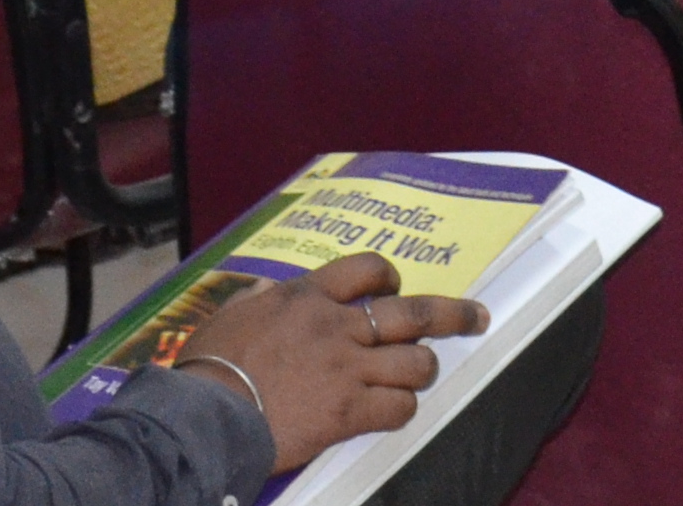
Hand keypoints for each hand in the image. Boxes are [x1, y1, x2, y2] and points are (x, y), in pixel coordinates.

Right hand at [173, 255, 487, 474]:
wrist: (207, 413)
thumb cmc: (210, 367)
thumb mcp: (233, 315)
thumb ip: (259, 302)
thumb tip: (263, 294)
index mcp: (306, 297)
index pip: (365, 269)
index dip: (389, 277)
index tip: (396, 285)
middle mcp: (336, 326)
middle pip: (413, 311)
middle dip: (452, 313)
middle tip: (475, 316)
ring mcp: (347, 368)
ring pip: (415, 361)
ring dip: (421, 368)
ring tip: (418, 374)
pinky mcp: (349, 411)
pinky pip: (398, 407)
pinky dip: (402, 409)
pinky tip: (393, 411)